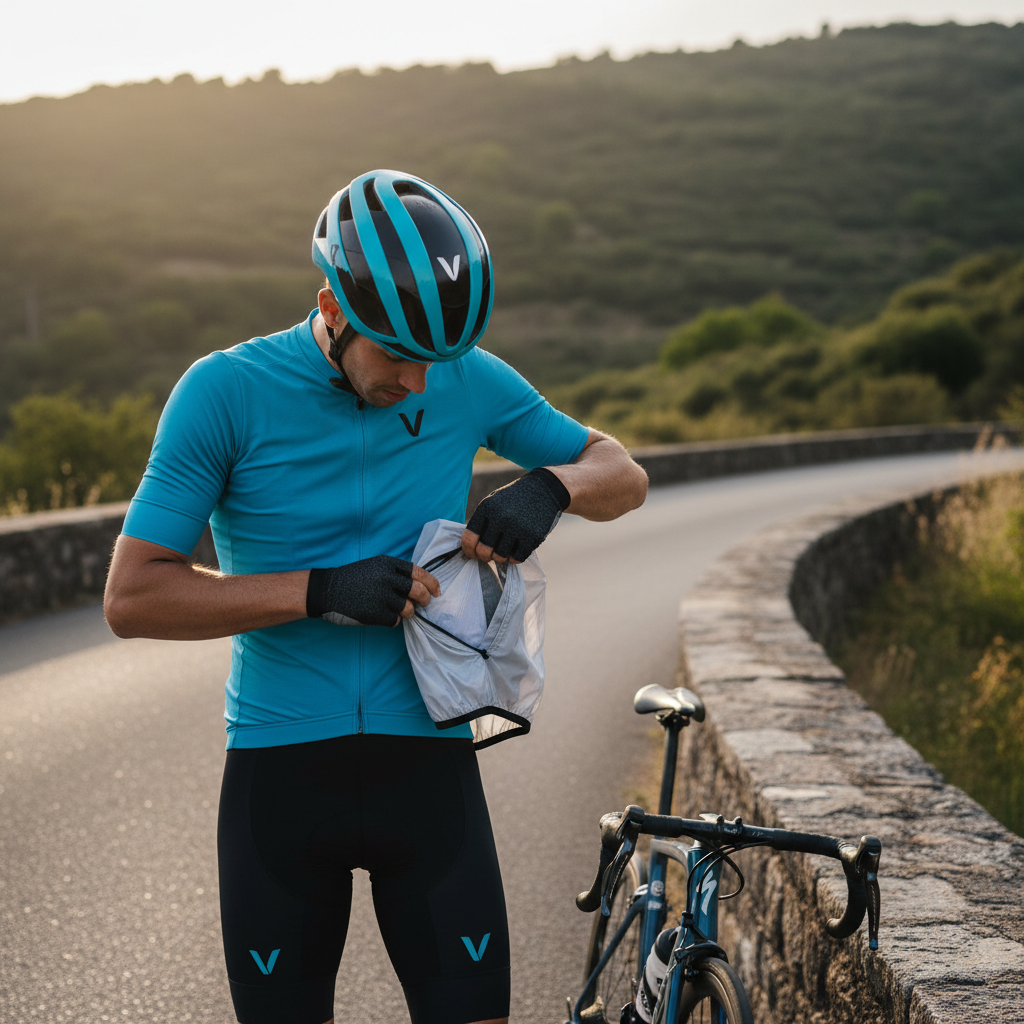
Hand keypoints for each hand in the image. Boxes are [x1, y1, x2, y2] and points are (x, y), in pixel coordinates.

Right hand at [306, 555, 439, 626]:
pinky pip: (395, 621)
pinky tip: (384, 617)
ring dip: (409, 612)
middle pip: (419, 591)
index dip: (432, 583)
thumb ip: (396, 573)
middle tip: (424, 604)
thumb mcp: (374, 567)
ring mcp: (381, 596)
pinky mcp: (375, 613)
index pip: (419, 573)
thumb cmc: (352, 579)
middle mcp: (387, 578)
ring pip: (409, 609)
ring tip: (401, 612)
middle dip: (425, 600)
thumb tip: (421, 586)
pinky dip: (393, 621)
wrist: (326, 590)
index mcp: (388, 564)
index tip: (437, 591)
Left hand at [462, 468, 569, 563]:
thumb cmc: (514, 499)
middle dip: (484, 556)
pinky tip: (516, 549)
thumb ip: (481, 522)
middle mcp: (501, 518)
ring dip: (500, 557)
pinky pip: (517, 558)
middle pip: (484, 551)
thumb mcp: (494, 502)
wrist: (545, 489)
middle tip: (489, 555)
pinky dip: (515, 558)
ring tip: (503, 550)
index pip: (469, 538)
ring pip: (500, 557)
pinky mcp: (533, 537)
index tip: (472, 554)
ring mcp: (518, 528)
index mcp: (487, 508)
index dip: (469, 551)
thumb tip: (469, 547)